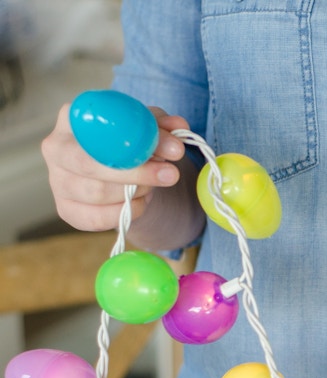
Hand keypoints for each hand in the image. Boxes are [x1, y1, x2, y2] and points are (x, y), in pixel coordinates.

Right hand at [41, 103, 188, 231]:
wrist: (120, 173)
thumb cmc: (128, 143)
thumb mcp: (147, 128)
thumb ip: (162, 126)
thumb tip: (179, 126)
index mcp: (73, 119)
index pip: (98, 128)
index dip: (135, 141)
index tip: (174, 150)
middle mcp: (56, 148)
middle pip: (90, 164)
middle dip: (137, 172)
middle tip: (171, 174)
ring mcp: (58, 181)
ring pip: (96, 193)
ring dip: (135, 192)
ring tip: (151, 186)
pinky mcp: (66, 210)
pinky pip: (96, 218)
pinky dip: (125, 212)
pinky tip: (138, 202)